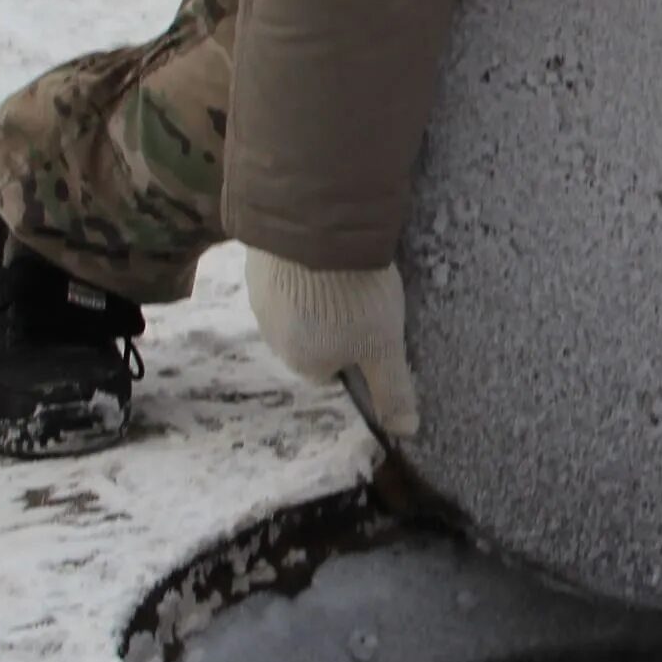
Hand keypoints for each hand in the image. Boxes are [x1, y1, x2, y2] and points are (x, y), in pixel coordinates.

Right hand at [244, 249, 419, 436]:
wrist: (315, 229)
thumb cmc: (354, 297)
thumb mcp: (384, 346)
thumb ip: (392, 389)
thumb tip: (405, 432)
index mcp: (302, 363)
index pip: (332, 370)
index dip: (356, 350)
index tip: (374, 328)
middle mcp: (272, 337)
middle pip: (311, 339)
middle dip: (334, 323)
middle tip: (363, 297)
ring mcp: (259, 298)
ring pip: (295, 307)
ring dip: (315, 295)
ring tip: (343, 271)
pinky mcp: (256, 263)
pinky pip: (282, 275)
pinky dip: (300, 269)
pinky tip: (320, 253)